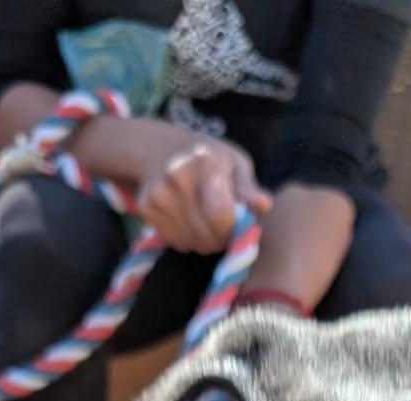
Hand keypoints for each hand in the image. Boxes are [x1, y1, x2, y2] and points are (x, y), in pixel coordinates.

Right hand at [136, 128, 270, 253]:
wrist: (160, 148)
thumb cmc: (208, 158)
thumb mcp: (235, 162)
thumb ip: (248, 186)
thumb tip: (264, 204)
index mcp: (204, 161)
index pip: (219, 214)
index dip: (231, 229)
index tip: (236, 224)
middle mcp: (177, 175)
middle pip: (205, 234)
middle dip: (220, 239)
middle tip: (223, 227)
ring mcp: (158, 193)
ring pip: (191, 242)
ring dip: (204, 241)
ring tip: (206, 222)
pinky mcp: (146, 207)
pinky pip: (175, 241)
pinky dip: (186, 239)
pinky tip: (188, 221)